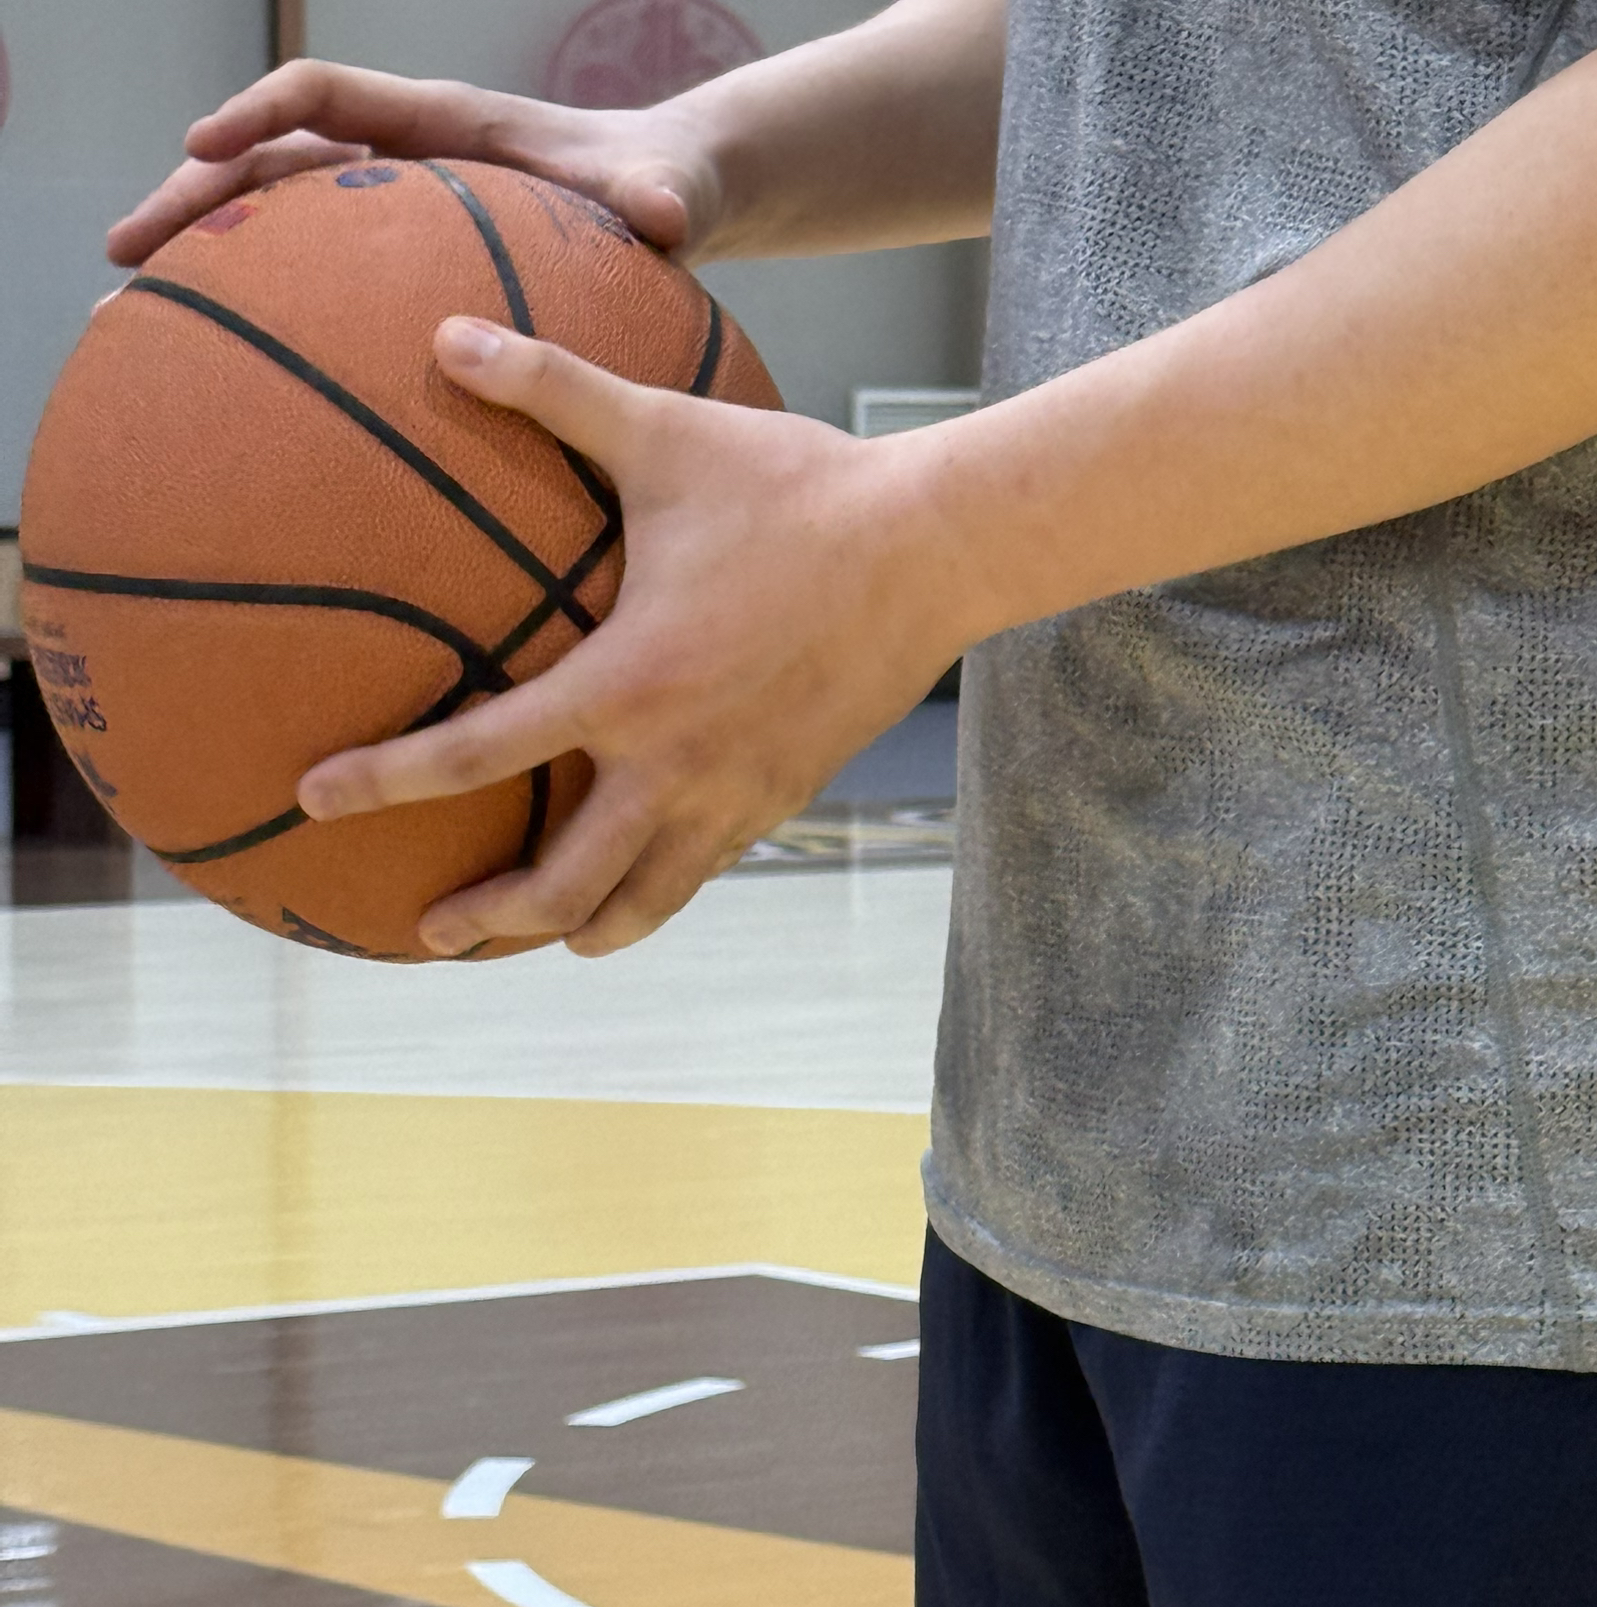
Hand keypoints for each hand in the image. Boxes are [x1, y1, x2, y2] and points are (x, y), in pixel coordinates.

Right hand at [107, 60, 719, 265]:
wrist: (673, 200)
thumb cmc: (664, 186)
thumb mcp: (665, 192)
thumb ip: (657, 199)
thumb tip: (663, 212)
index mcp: (445, 126)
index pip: (325, 100)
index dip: (259, 116)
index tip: (203, 147)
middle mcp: (406, 159)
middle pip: (272, 159)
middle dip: (193, 196)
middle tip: (124, 251)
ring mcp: (398, 212)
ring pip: (277, 218)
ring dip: (206, 254)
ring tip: (135, 307)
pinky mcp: (406, 264)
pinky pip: (319, 276)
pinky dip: (268, 307)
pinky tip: (228, 365)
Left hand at [296, 318, 973, 958]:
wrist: (933, 552)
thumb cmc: (797, 487)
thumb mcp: (666, 433)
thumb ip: (551, 390)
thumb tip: (446, 334)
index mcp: (628, 686)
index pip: (480, 754)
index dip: (387, 781)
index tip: (317, 798)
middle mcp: (673, 765)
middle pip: (561, 886)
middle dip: (489, 921)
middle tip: (430, 930)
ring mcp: (732, 797)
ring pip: (639, 906)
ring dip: (576, 932)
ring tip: (533, 937)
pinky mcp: (779, 801)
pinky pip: (700, 873)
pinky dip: (652, 894)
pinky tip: (629, 886)